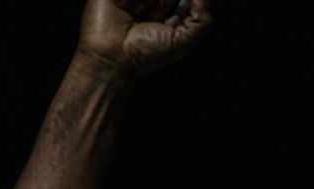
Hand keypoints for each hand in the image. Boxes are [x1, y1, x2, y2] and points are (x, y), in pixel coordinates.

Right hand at [78, 0, 211, 78]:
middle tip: (153, 18)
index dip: (178, 7)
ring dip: (149, 1)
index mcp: (170, 11)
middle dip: (165, 3)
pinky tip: (126, 7)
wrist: (112, 57)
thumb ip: (202, 20)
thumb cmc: (145, 54)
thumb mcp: (183, 43)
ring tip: (138, 14)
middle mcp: (154, 1)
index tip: (170, 21)